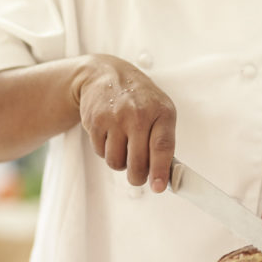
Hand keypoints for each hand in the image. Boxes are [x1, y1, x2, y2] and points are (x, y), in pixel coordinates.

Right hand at [75, 55, 176, 192]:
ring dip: (119, 161)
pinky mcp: (95, 122)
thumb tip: (165, 175)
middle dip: (137, 177)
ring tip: (123, 144)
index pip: (162, 146)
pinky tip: (110, 134)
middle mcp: (138, 114)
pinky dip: (105, 150)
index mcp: (161, 112)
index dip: (160, 170)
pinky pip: (101, 153)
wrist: (105, 74)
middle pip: (137, 163)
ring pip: (116, 162)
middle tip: (138, 176)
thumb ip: (163, 140)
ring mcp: (115, 118)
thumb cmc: (138, 97)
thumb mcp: (160, 110)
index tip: (158, 187)